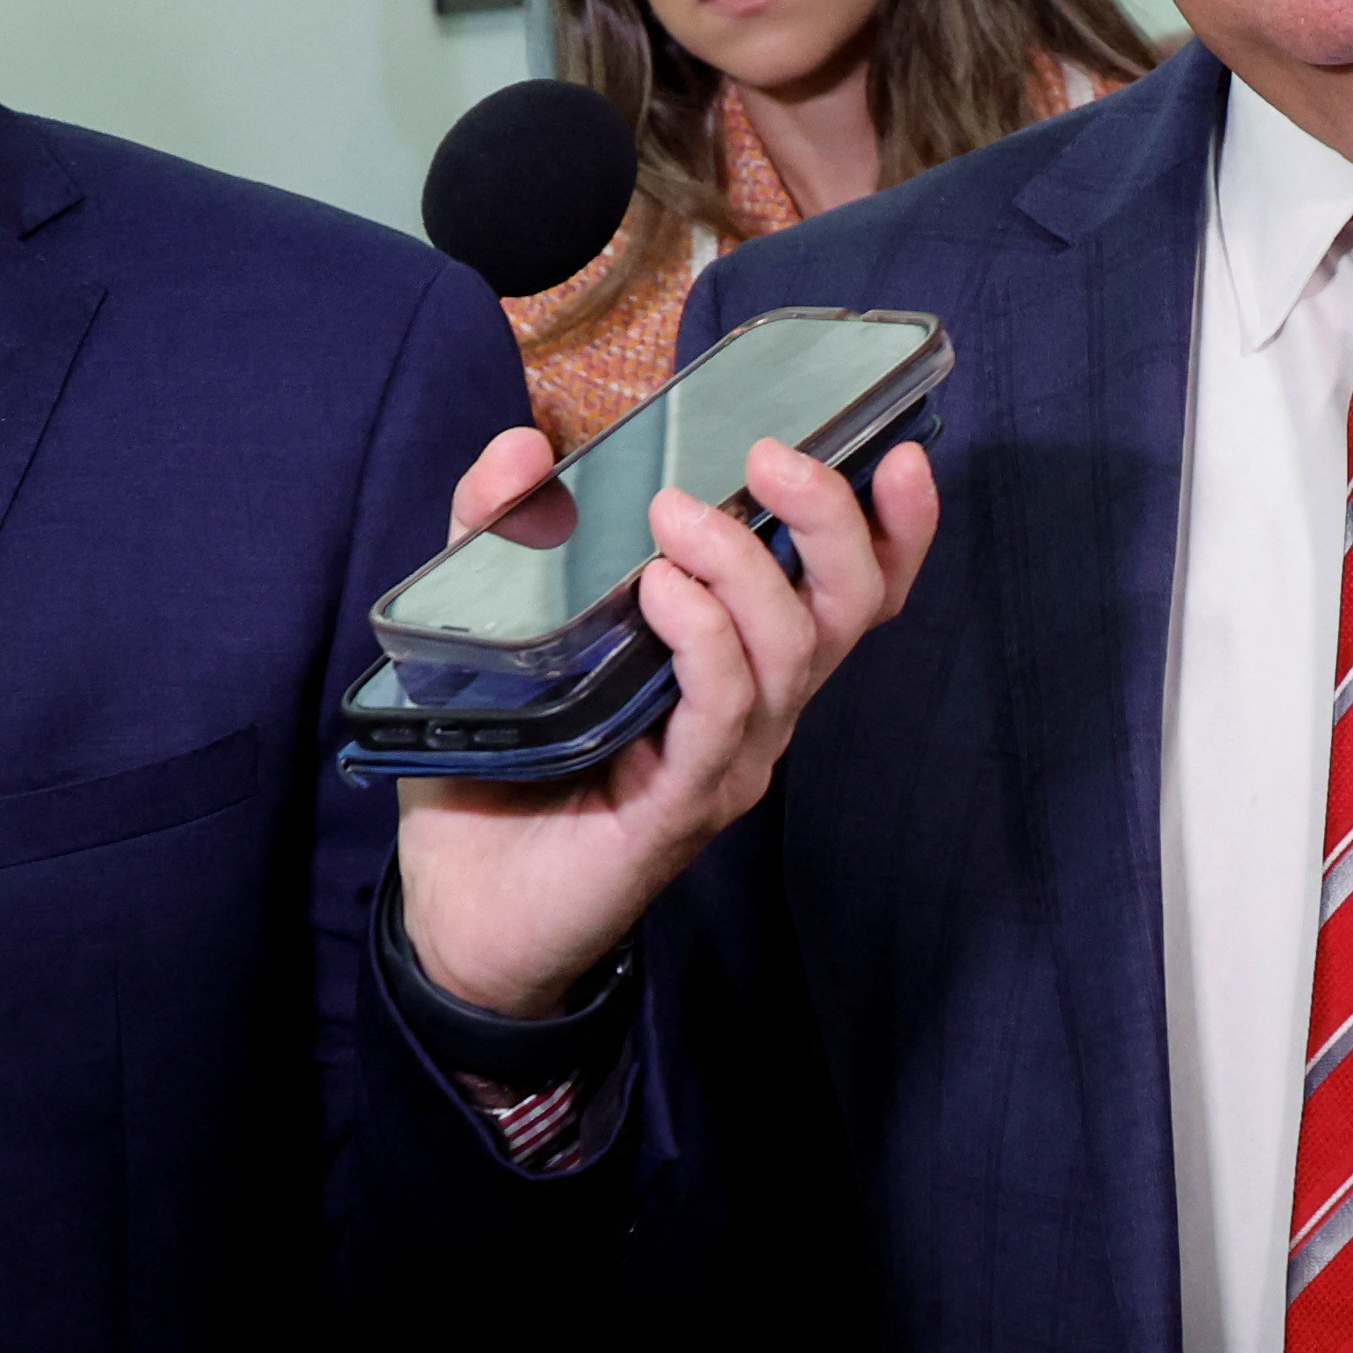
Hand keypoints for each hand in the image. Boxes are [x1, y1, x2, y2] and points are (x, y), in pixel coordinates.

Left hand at [393, 425, 940, 1017]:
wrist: (460, 908)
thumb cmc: (496, 767)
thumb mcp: (492, 622)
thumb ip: (505, 529)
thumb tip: (525, 444)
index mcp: (738, 660)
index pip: (848, 592)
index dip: (892, 529)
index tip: (892, 451)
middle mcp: (754, 711)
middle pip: (846, 610)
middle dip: (832, 522)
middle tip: (772, 457)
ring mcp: (727, 761)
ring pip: (790, 653)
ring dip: (745, 568)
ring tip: (676, 516)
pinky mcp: (682, 807)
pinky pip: (723, 714)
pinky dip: (706, 643)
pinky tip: (664, 593)